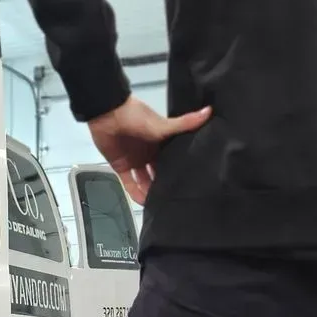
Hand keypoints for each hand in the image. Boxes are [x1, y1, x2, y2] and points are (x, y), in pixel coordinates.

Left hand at [88, 96, 211, 204]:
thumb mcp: (163, 124)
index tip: (191, 185)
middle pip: (159, 172)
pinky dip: (135, 193)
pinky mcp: (121, 166)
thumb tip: (209, 111)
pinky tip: (143, 204)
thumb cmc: (136, 117)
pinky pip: (129, 183)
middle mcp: (150, 153)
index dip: (180, 171)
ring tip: (161, 205)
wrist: (107, 113)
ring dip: (151, 191)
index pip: (173, 160)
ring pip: (145, 180)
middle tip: (176, 199)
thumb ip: (184, 123)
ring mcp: (135, 160)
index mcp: (161, 143)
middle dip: (165, 184)